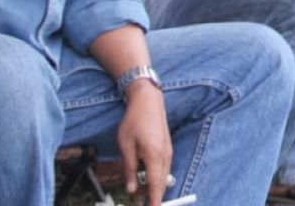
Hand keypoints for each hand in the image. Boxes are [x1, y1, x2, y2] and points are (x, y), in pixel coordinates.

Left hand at [119, 82, 172, 205]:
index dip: (154, 201)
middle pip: (162, 183)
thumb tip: (132, 190)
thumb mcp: (126, 145)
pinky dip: (157, 177)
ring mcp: (168, 151)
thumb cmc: (134, 120)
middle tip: (142, 204)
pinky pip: (164, 168)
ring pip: (164, 177)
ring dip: (155, 187)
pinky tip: (147, 178)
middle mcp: (165, 155)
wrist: (148, 100)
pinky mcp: (167, 148)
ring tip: (140, 194)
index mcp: (154, 155)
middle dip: (153, 196)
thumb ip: (130, 169)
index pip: (156, 185)